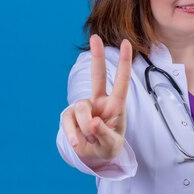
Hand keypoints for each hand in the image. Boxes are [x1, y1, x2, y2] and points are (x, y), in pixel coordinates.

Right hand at [61, 35, 132, 165]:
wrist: (95, 155)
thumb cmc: (109, 146)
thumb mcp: (111, 145)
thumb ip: (104, 134)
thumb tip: (92, 122)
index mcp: (115, 105)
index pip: (122, 82)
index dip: (124, 62)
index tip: (126, 43)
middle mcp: (99, 101)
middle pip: (98, 75)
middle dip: (97, 56)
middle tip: (96, 37)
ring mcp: (84, 106)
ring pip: (81, 109)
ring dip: (85, 129)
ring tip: (90, 140)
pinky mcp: (70, 115)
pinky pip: (68, 121)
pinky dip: (72, 135)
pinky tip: (78, 143)